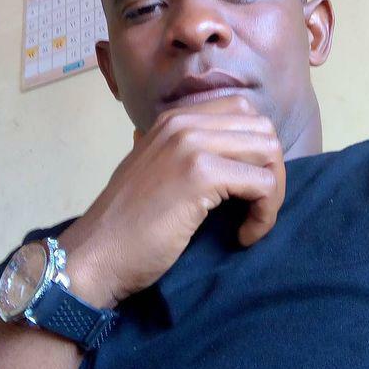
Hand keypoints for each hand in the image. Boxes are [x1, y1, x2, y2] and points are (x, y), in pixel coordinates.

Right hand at [59, 95, 285, 307]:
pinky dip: (265, 215)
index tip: (247, 190)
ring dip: (272, 193)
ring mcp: (191, 144)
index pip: (244, 113)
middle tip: (256, 207)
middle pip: (263, 130)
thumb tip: (235, 159)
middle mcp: (184, 122)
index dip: (257, 153)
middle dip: (272, 171)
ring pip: (270, 152)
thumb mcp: (157, 173)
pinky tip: (244, 236)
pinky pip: (262, 185)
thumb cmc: (129, 225)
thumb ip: (189, 154)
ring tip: (253, 222)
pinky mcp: (200, 174)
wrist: (96, 255)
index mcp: (175, 120)